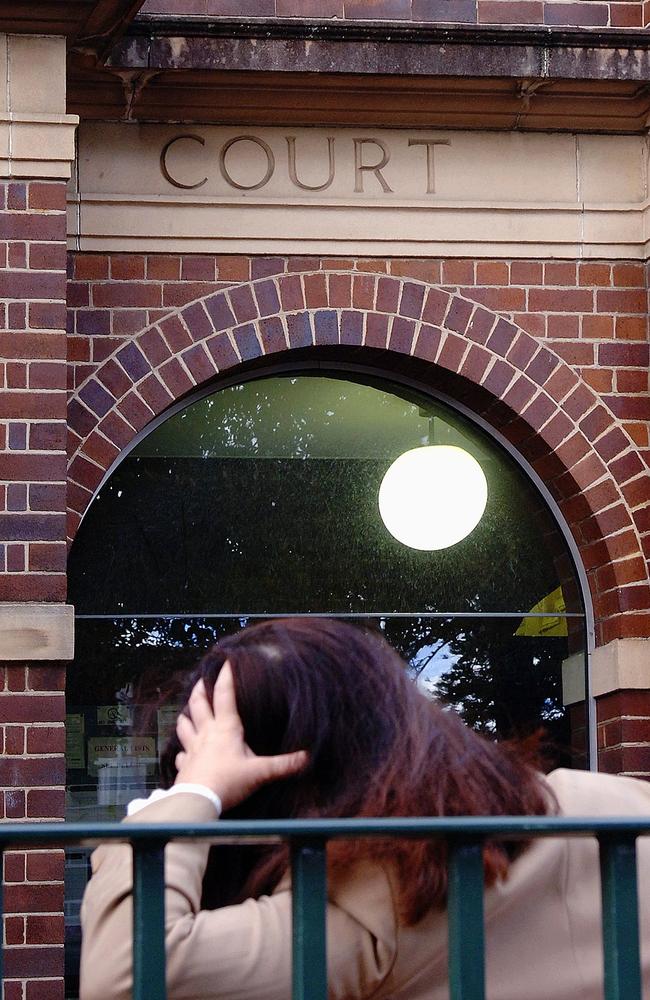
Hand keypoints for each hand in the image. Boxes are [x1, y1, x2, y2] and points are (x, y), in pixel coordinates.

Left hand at [174, 662, 307, 811]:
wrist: (198, 801)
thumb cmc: (228, 782)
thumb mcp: (260, 772)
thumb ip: (283, 765)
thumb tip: (307, 757)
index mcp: (226, 728)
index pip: (225, 695)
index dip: (225, 677)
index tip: (226, 662)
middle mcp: (206, 733)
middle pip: (198, 704)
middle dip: (200, 689)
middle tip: (202, 680)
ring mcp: (192, 749)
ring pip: (184, 725)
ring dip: (186, 716)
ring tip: (188, 712)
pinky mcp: (184, 765)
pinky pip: (181, 754)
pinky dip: (182, 751)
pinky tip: (185, 753)